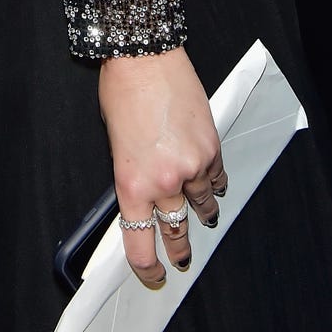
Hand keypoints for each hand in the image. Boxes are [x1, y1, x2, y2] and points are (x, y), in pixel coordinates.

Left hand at [99, 46, 226, 288]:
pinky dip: (214, 184)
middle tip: (180, 260)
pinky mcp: (211, 148)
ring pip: (203, 207)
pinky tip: (211, 184)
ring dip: (202, 215)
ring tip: (202, 219)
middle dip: (178, 250)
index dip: (146, 266)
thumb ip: (131, 174)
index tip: (151, 274)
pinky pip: (217, 178)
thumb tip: (144, 195)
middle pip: (176, 233)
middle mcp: (165, 181)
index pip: (140, 243)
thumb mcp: (114, 142)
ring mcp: (193, 166)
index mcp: (132, 183)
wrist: (145, 56)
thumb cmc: (121, 92)